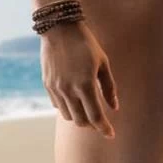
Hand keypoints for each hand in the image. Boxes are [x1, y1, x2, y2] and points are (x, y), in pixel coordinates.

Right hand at [40, 20, 118, 138]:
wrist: (59, 27)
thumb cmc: (86, 43)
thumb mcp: (103, 62)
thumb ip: (109, 87)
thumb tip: (114, 108)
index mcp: (85, 84)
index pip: (96, 116)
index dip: (104, 128)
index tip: (111, 134)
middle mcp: (69, 90)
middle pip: (81, 121)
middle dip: (92, 124)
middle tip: (100, 121)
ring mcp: (56, 88)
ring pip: (68, 116)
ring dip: (79, 117)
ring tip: (87, 110)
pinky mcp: (47, 84)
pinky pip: (58, 105)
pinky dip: (67, 107)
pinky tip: (74, 100)